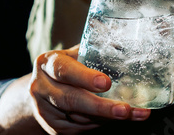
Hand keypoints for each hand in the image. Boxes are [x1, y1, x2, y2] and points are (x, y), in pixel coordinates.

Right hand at [29, 45, 150, 133]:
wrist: (45, 88)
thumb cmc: (68, 66)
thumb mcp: (77, 53)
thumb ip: (97, 50)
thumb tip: (127, 46)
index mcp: (47, 63)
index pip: (64, 70)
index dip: (85, 77)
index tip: (106, 83)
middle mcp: (41, 87)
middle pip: (71, 99)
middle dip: (101, 107)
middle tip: (124, 109)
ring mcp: (45, 110)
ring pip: (79, 117)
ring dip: (107, 117)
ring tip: (132, 114)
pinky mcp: (53, 127)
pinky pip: (80, 128)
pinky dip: (101, 123)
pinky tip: (117, 118)